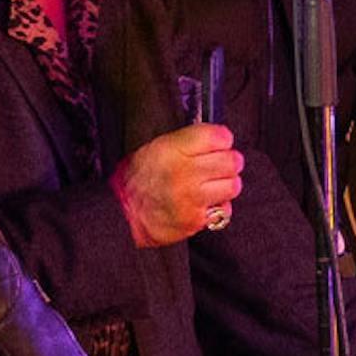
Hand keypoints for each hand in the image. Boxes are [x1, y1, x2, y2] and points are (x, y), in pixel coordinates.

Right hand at [114, 122, 245, 246]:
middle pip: (232, 160)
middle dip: (230, 160)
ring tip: (214, 184)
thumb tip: (220, 138)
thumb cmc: (139, 179)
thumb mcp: (158, 147)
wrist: (122, 214)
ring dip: (227, 183)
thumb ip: (189, 141)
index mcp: (173, 149)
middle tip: (222, 163)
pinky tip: (206, 202)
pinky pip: (224, 209)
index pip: (219, 136)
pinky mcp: (196, 220)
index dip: (223, 139)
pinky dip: (219, 206)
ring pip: (233, 185)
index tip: (220, 143)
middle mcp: (185, 172)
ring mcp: (192, 198)